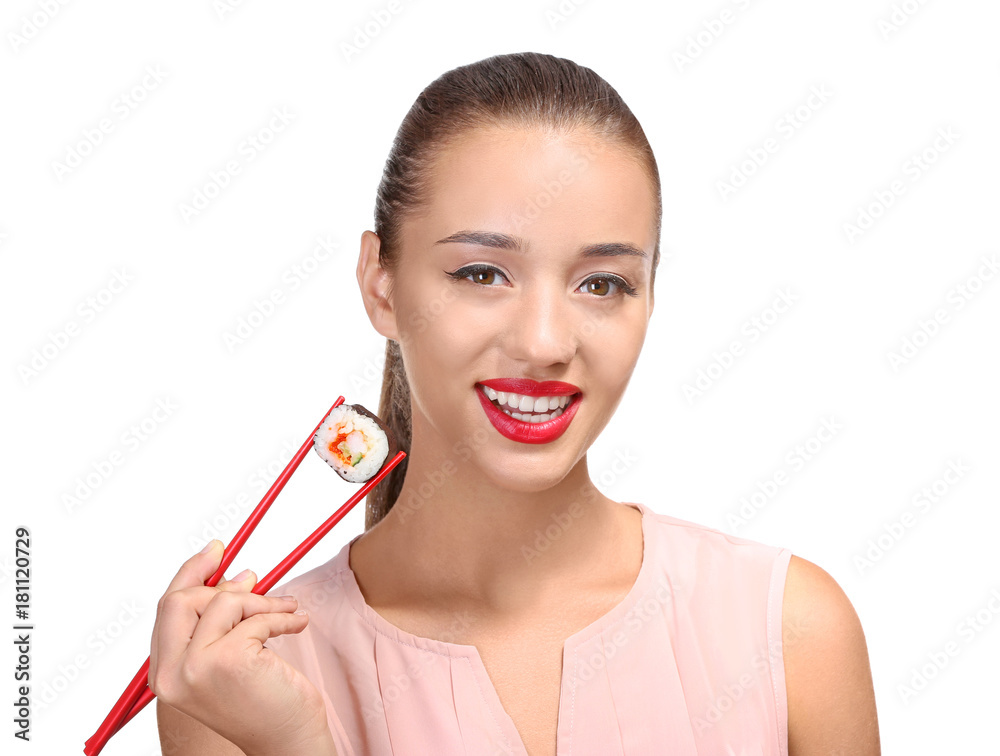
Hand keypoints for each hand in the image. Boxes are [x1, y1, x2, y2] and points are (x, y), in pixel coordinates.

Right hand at [148, 540, 332, 754]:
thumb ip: (221, 621)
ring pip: (224, 601)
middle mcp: (171, 673)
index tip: (216, 549)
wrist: (287, 739)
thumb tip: (239, 573)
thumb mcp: (231, 656)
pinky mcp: (229, 660)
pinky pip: (256, 616)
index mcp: (164, 673)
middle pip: (183, 600)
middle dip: (225, 585)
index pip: (167, 609)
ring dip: (264, 600)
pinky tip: (298, 623)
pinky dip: (283, 614)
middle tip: (257, 579)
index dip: (191, 573)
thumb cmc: (262, 699)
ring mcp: (196, 668)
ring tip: (288, 609)